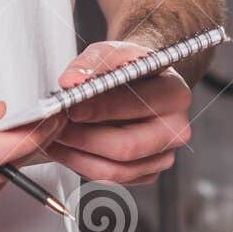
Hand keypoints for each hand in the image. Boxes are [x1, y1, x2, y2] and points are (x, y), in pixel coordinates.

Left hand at [45, 39, 191, 185]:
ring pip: (117, 170)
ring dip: (78, 157)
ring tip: (56, 139)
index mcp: (175, 94)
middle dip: (84, 139)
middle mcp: (176, 128)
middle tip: (57, 128)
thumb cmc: (127, 68)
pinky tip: (68, 150)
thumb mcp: (110, 52)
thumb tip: (71, 82)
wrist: (139, 81)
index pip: (135, 107)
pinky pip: (113, 179)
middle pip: (126, 147)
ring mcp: (164, 155)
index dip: (98, 110)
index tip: (70, 108)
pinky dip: (84, 166)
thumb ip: (91, 64)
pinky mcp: (149, 172)